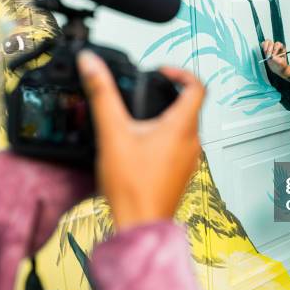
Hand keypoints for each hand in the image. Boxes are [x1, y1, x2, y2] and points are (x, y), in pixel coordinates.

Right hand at [77, 50, 204, 230]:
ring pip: (185, 127)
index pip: (197, 86)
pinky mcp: (182, 173)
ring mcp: (190, 159)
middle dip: (170, 94)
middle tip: (148, 92)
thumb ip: (102, 94)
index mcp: (182, 127)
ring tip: (142, 118)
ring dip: (167, 116)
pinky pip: (180, 146)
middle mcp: (192, 142)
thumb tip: (92, 64)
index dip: (181, 72)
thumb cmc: (132, 187)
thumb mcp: (112, 133)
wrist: (140, 225)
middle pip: (191, 106)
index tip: (162, 72)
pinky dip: (166, 138)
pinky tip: (143, 146)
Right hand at [261, 40, 288, 75]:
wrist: (279, 68)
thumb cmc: (281, 65)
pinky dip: (263, 47)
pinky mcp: (267, 49)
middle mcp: (276, 46)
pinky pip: (263, 44)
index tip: (273, 56)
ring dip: (265, 48)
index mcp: (282, 48)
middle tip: (268, 56)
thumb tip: (272, 57)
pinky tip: (264, 52)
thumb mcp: (281, 64)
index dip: (275, 49)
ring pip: (267, 42)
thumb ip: (277, 60)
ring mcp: (271, 47)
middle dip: (269, 49)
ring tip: (266, 54)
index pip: (278, 44)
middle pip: (271, 42)